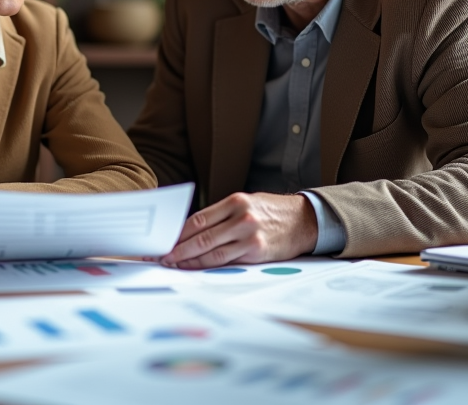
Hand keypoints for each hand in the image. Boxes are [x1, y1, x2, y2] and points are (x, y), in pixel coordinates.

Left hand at [159, 192, 317, 269]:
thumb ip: (222, 216)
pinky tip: (196, 267)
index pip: (199, 219)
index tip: (165, 240)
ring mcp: (249, 235)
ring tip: (174, 264)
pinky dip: (207, 265)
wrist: (305, 221)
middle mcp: (241, 217)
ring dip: (189, 260)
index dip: (179, 232)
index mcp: (236, 201)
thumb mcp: (247, 203)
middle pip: (200, 236)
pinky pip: (225, 260)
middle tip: (162, 256)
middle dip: (178, 248)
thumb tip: (192, 231)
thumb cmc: (273, 212)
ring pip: (210, 251)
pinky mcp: (256, 252)